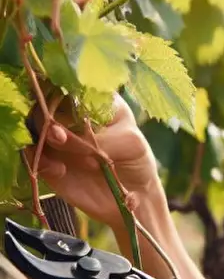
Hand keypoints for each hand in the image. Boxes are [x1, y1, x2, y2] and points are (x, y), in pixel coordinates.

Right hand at [29, 95, 163, 229]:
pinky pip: (31, 154)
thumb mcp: (130, 143)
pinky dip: (41, 160)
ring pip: (34, 127)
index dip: (60, 90)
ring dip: (44, 139)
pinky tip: (59, 170)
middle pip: (44, 102)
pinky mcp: (48, 160)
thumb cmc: (136, 160)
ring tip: (62, 152)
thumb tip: (64, 137)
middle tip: (60, 136)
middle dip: (49, 117)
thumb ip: (101, 137)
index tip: (65, 105)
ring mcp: (57, 137)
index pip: (68, 83)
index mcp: (93, 100)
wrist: (134, 194)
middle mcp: (70, 114)